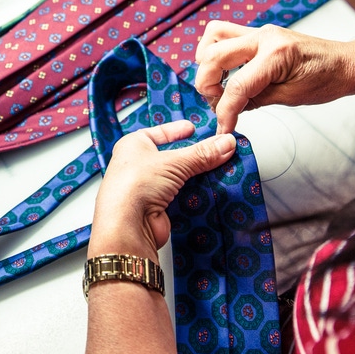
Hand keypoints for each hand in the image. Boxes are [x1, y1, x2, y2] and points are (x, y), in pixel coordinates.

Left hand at [91, 121, 235, 256]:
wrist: (127, 225)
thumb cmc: (137, 183)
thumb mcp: (174, 162)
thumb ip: (202, 154)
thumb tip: (227, 142)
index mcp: (133, 146)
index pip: (159, 133)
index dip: (176, 130)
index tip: (192, 128)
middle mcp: (137, 166)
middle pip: (171, 157)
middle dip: (191, 155)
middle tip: (213, 150)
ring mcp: (147, 188)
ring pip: (177, 178)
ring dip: (195, 176)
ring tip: (218, 168)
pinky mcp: (157, 208)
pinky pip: (180, 196)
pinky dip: (194, 194)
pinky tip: (210, 189)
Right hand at [194, 21, 354, 133]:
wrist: (347, 64)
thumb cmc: (328, 79)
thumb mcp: (291, 97)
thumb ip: (255, 99)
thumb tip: (228, 109)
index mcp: (276, 54)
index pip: (237, 85)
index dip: (225, 111)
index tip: (223, 127)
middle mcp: (264, 36)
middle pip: (214, 54)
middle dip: (207, 83)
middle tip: (216, 104)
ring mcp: (261, 31)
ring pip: (214, 35)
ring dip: (207, 61)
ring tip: (217, 84)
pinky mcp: (260, 33)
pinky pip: (227, 35)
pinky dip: (218, 54)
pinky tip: (227, 74)